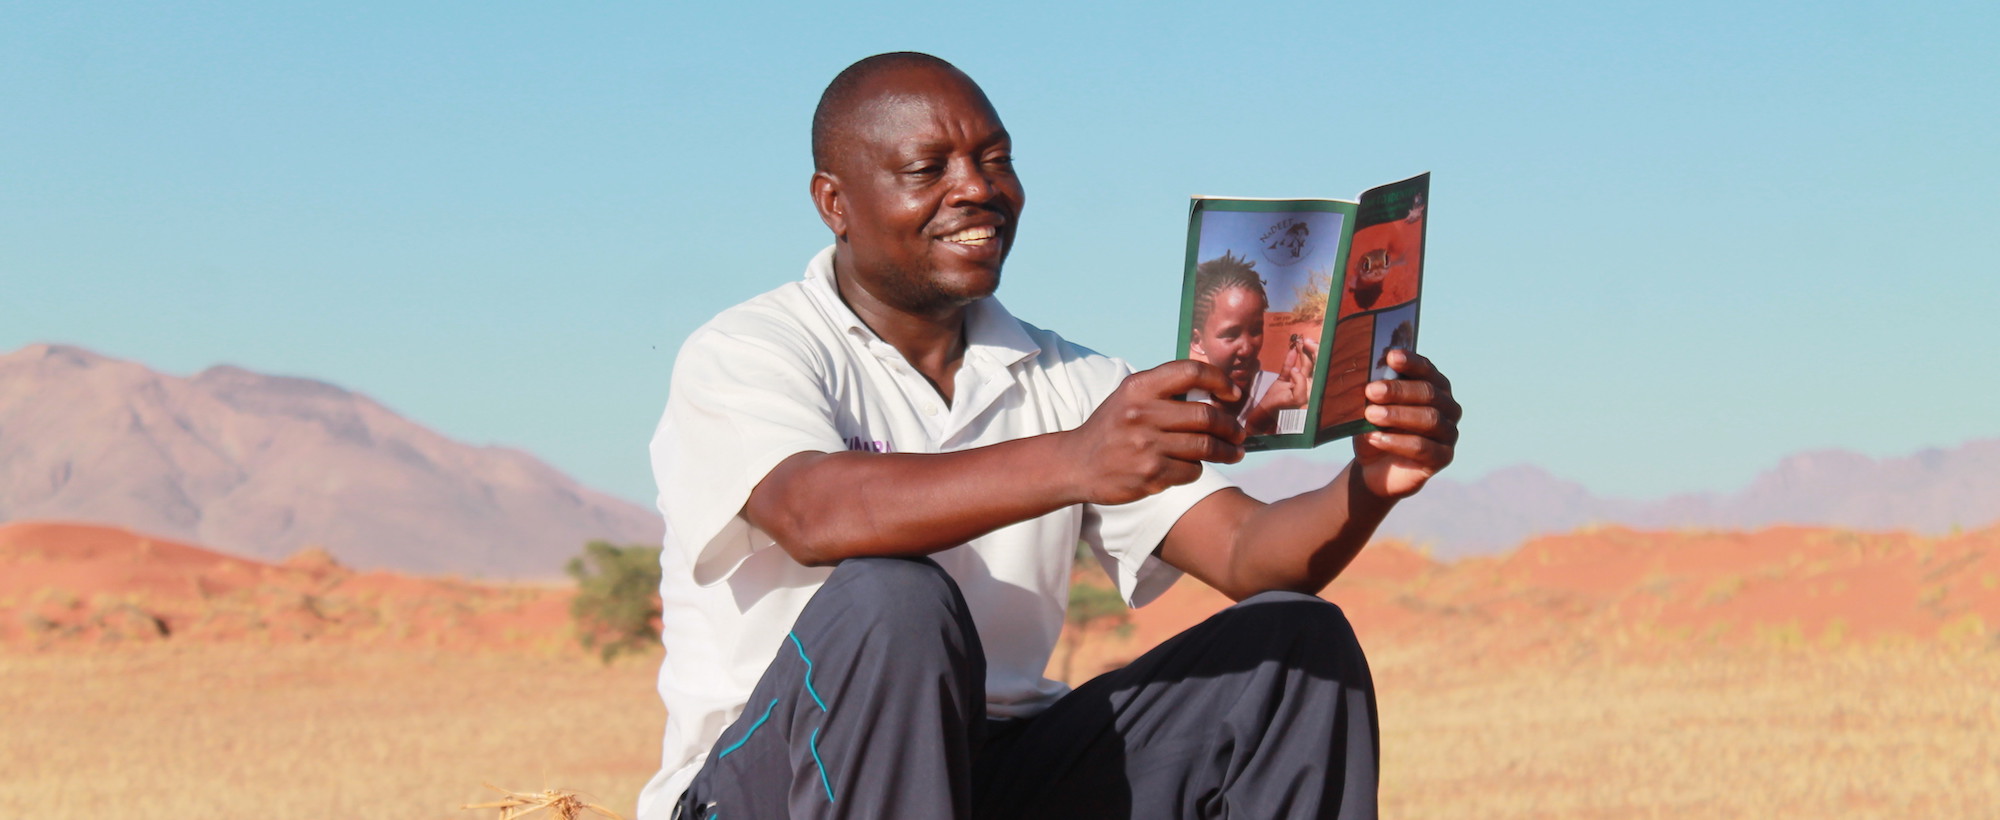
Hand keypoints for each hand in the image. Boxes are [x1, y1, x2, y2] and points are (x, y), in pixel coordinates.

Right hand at [1063, 360, 1245, 504]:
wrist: (1077, 464)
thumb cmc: (1112, 427)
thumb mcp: (1130, 398)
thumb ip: (1165, 391)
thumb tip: (1217, 394)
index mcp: (1139, 387)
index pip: (1191, 371)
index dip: (1220, 380)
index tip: (1233, 394)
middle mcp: (1142, 413)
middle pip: (1206, 415)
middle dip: (1231, 426)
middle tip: (1239, 433)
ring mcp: (1146, 446)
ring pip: (1205, 447)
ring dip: (1226, 451)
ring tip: (1234, 452)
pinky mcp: (1150, 475)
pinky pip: (1191, 471)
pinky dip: (1196, 469)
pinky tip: (1191, 467)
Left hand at [1354, 349, 1459, 499]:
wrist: (1374, 467)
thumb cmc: (1375, 428)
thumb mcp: (1371, 408)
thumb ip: (1375, 392)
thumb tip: (1366, 377)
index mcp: (1434, 386)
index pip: (1427, 369)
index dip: (1411, 362)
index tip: (1391, 356)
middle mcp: (1447, 406)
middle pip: (1428, 393)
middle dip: (1399, 390)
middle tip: (1371, 390)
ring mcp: (1449, 432)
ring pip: (1429, 419)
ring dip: (1397, 415)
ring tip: (1371, 415)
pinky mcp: (1443, 457)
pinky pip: (1423, 448)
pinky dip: (1397, 441)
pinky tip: (1375, 438)